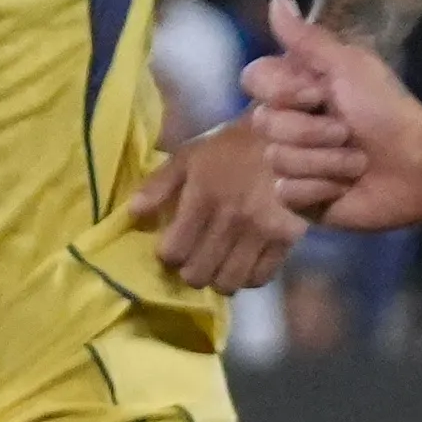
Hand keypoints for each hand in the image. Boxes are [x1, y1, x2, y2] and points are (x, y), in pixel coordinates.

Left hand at [127, 114, 311, 292]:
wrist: (287, 139)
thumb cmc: (232, 148)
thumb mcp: (190, 155)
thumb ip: (160, 184)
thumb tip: (134, 212)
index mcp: (203, 198)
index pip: (174, 252)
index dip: (167, 255)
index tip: (171, 248)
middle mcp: (230, 220)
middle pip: (198, 274)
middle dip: (189, 271)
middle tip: (193, 260)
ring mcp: (259, 233)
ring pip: (228, 283)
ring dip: (217, 279)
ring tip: (216, 266)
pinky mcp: (285, 240)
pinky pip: (259, 278)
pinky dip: (246, 278)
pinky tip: (242, 264)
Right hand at [238, 0, 421, 231]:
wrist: (421, 166)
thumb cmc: (390, 112)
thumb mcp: (350, 66)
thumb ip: (308, 38)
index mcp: (298, 88)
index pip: (253, 79)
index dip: (282, 90)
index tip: (320, 93)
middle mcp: (290, 123)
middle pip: (263, 123)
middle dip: (312, 130)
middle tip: (349, 131)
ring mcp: (294, 162)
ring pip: (277, 159)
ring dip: (326, 161)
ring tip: (358, 163)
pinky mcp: (302, 198)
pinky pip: (287, 192)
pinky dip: (322, 188)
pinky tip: (346, 188)